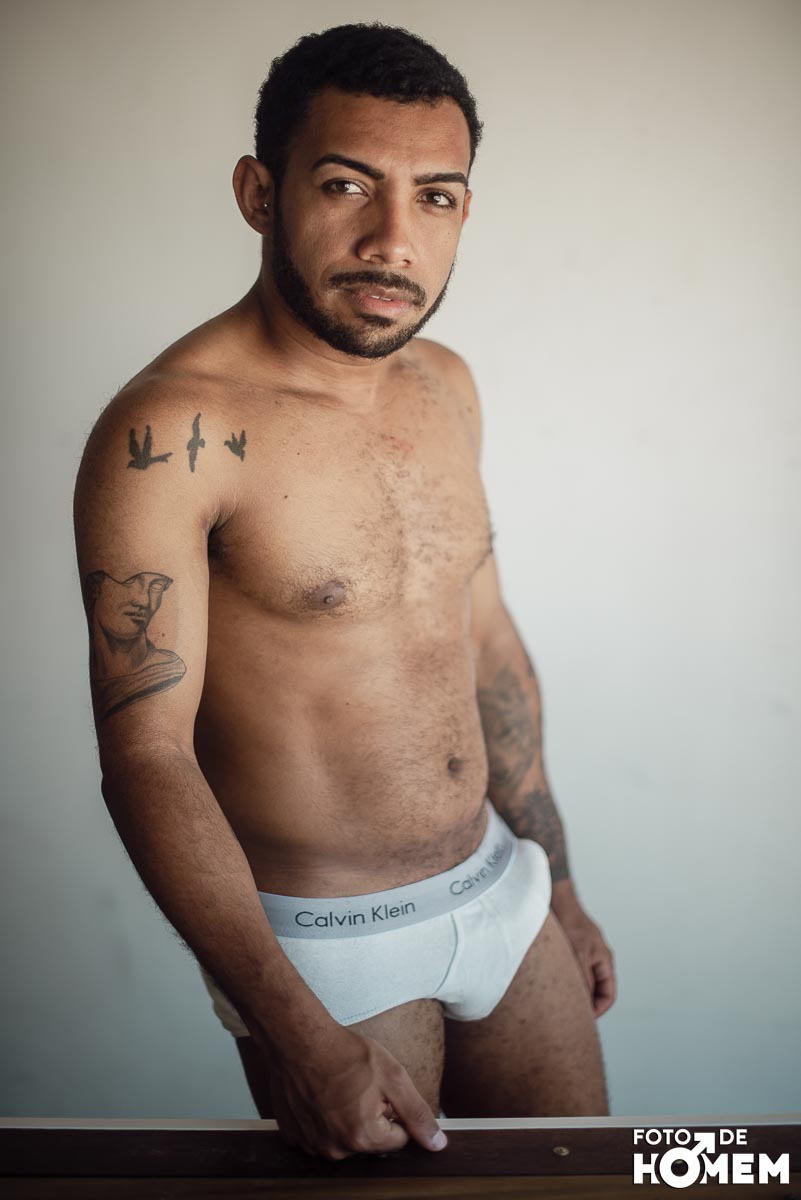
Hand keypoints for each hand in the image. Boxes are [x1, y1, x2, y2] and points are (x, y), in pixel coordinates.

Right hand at [266, 1024, 447, 1160]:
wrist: (300, 1040)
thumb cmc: (346, 1054)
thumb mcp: (393, 1077)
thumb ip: (417, 1114)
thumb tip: (437, 1144)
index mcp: (364, 1138)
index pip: (398, 1139)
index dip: (394, 1112)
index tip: (381, 1091)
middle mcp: (336, 1149)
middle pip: (370, 1142)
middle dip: (371, 1119)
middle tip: (361, 1088)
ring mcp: (311, 1144)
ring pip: (344, 1140)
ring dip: (346, 1120)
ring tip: (340, 1089)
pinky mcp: (293, 1136)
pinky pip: (318, 1135)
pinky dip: (322, 1120)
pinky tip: (320, 1095)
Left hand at [550, 881, 615, 1016]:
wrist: (556, 899)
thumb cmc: (569, 924)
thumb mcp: (578, 955)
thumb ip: (584, 979)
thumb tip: (585, 1004)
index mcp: (604, 961)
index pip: (608, 995)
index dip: (598, 1010)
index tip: (582, 1020)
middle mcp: (597, 958)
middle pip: (596, 991)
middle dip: (585, 1004)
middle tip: (568, 1015)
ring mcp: (585, 953)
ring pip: (583, 982)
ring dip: (573, 992)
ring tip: (557, 1002)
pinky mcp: (571, 949)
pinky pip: (573, 972)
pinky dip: (565, 981)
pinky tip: (550, 985)